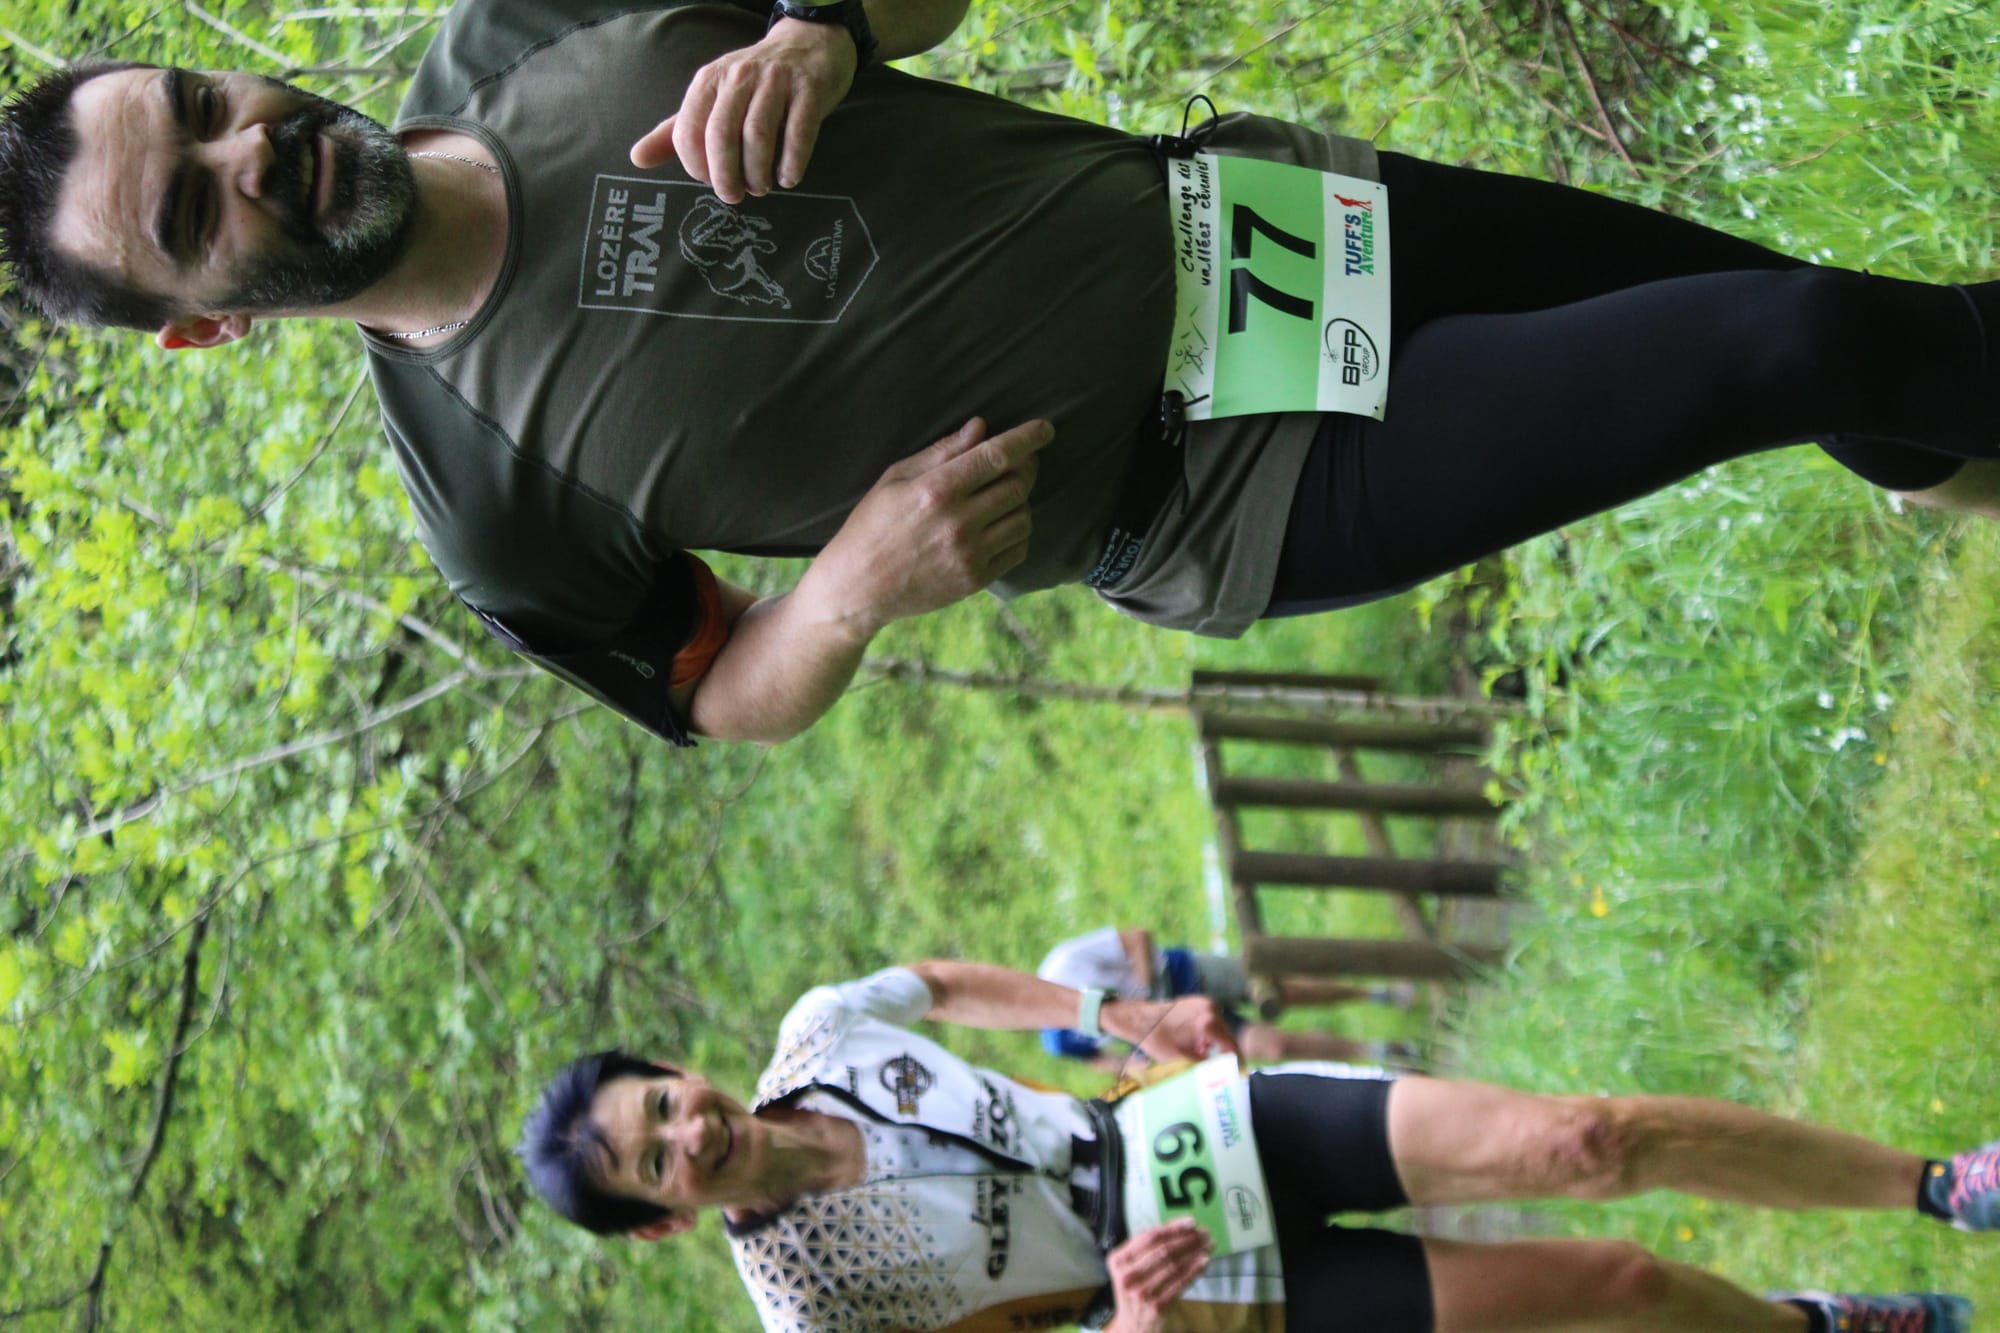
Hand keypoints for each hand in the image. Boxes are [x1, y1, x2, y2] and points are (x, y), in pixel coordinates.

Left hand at [630, 18, 855, 203]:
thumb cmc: (755, 83)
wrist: (807, 45)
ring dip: (757, 172)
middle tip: (734, 196)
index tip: (710, 181)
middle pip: (721, 134)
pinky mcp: (808, 89)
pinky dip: (792, 162)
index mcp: (709, 81)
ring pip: (757, 135)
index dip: (696, 166)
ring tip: (761, 187)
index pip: (689, 130)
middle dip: (725, 175)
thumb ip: (677, 131)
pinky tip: (789, 178)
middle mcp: (739, 77)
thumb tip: (637, 159)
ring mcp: (775, 81)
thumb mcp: (712, 99)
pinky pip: (798, 131)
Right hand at [796, 417, 1052, 633]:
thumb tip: (980, 427)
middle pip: (1017, 485)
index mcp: (935, 491)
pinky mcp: (975, 580)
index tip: (1045, 428)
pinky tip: (1000, 524)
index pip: (996, 456)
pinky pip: (1018, 549)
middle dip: (1025, 467)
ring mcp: (969, 555)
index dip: (1027, 438)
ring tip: (1002, 495)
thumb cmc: (872, 525)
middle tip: (1020, 461)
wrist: (858, 588)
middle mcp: (958, 523)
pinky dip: (1018, 532)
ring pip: (1024, 517)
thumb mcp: (895, 478)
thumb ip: (941, 452)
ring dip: (1021, 501)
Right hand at [1104, 1220, 1211, 1332]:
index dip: (1173, 1228)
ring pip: (1174, 1266)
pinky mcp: (1158, 1306)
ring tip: (1208, 1245)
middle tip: (1205, 1233)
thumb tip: (1178, 1226)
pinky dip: (1195, 1270)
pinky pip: (1180, 1283)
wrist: (1132, 1325)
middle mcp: (1127, 1276)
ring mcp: (1142, 1292)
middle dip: (1188, 1239)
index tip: (1191, 1222)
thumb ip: (1147, 1248)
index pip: (1149, 1237)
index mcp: (1118, 1260)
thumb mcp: (1130, 1267)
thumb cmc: (1134, 1289)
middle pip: (1164, 1250)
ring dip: (1195, 1253)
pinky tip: (1204, 1261)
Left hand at [1113, 997, 1240, 1065]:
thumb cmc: (1157, 1040)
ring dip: (1218, 1044)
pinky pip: (1213, 1021)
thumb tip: (1222, 1078)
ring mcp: (1206, 1003)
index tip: (1237, 1075)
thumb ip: (1205, 1068)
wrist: (1139, 1019)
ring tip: (1206, 1058)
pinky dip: (1210, 1035)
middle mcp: (1211, 1009)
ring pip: (1221, 1029)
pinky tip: (1199, 1046)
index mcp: (1208, 1022)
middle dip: (1226, 1054)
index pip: (1231, 1046)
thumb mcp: (1182, 1060)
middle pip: (1228, 1036)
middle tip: (1224, 1071)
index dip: (1236, 1062)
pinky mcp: (1200, 1002)